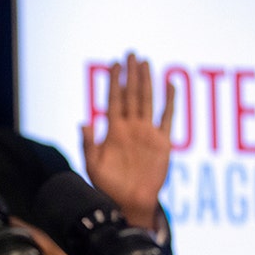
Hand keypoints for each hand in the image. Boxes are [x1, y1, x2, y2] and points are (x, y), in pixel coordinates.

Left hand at [82, 52, 174, 228]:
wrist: (129, 202)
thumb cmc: (107, 186)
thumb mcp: (92, 165)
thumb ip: (89, 144)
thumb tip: (84, 122)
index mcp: (112, 131)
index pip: (113, 99)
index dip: (113, 81)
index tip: (113, 62)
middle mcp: (130, 127)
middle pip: (131, 94)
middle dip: (129, 74)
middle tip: (130, 53)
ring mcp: (146, 133)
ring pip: (147, 100)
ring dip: (146, 81)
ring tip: (145, 62)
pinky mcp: (162, 142)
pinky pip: (168, 117)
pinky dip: (170, 101)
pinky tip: (171, 84)